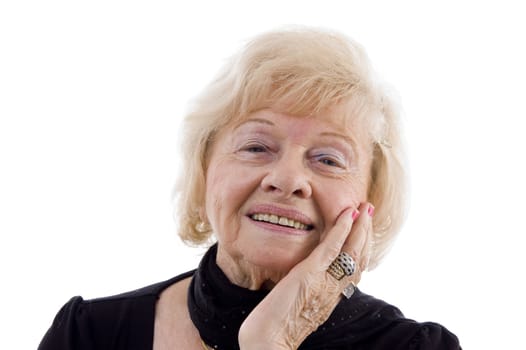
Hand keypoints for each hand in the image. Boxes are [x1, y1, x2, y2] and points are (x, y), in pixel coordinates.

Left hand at [238, 203, 374, 349]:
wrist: (267, 343)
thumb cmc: (275, 328)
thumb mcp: (299, 308)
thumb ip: (309, 293)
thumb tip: (308, 282)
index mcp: (332, 298)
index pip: (355, 270)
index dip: (362, 249)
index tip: (365, 233)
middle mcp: (334, 290)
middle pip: (358, 258)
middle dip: (366, 233)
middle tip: (370, 211)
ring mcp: (323, 282)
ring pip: (350, 251)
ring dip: (359, 226)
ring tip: (365, 207)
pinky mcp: (308, 275)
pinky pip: (331, 248)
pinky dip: (341, 229)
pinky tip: (347, 215)